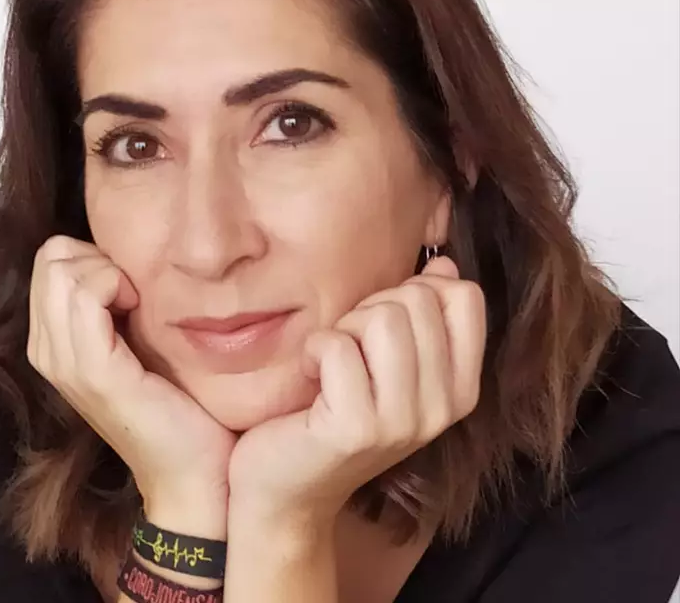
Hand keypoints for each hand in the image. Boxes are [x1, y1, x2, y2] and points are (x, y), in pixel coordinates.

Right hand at [26, 235, 236, 512]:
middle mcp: (46, 350)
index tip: (132, 285)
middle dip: (99, 257)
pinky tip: (141, 308)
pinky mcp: (92, 372)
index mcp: (53, 341)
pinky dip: (115, 286)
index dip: (95, 256)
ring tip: (139, 303)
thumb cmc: (176, 402)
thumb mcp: (139, 342)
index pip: (52, 259)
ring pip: (63, 270)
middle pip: (53, 257)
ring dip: (109, 271)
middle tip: (136, 292)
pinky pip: (85, 297)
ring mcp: (64, 363)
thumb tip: (127, 256)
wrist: (191, 470)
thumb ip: (117, 305)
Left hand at [227, 256, 486, 525]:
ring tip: (330, 362)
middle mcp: (442, 408)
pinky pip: (337, 346)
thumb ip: (421, 318)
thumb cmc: (335, 411)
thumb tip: (444, 265)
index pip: (465, 297)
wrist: (288, 488)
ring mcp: (402, 421)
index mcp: (460, 388)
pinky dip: (313, 350)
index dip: (417, 289)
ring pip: (382, 319)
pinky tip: (309, 377)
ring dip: (343, 329)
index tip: (384, 321)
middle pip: (416, 300)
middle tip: (348, 347)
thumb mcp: (390, 365)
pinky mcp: (355, 428)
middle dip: (370, 309)